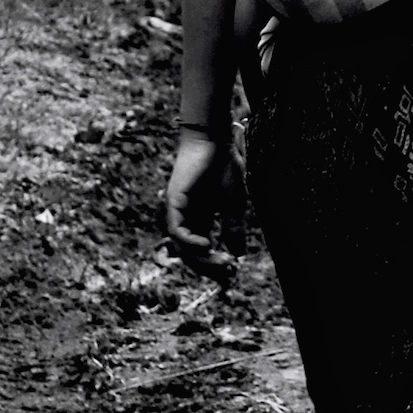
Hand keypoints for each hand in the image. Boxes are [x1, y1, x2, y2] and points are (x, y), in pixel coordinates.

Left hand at [165, 128, 246, 277]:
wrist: (217, 141)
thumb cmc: (225, 166)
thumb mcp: (234, 204)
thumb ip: (233, 228)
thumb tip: (238, 254)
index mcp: (202, 217)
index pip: (203, 249)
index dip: (214, 263)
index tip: (231, 272)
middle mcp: (188, 217)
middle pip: (190, 252)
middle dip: (207, 266)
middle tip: (225, 271)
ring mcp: (179, 210)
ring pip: (181, 246)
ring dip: (199, 258)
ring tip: (219, 261)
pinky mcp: (174, 201)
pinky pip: (177, 230)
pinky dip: (189, 242)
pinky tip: (206, 245)